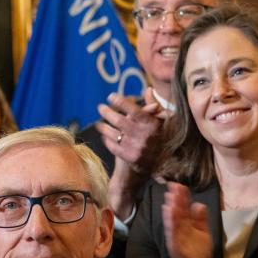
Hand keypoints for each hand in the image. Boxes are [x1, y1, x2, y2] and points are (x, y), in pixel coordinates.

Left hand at [96, 89, 166, 219]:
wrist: (154, 168)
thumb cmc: (155, 141)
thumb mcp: (158, 124)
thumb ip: (152, 107)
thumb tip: (148, 90)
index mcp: (153, 125)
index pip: (134, 109)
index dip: (121, 102)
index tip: (111, 96)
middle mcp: (145, 135)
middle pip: (120, 120)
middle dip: (107, 112)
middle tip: (100, 107)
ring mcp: (136, 147)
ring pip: (114, 133)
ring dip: (103, 127)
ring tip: (99, 123)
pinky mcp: (129, 157)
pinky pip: (112, 145)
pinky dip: (107, 140)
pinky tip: (104, 136)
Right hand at [163, 182, 211, 257]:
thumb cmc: (198, 251)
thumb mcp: (203, 232)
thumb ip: (201, 219)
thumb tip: (199, 204)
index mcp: (187, 224)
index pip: (184, 208)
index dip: (182, 197)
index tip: (180, 185)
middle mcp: (180, 228)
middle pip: (178, 211)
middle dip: (175, 198)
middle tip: (173, 185)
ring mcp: (177, 236)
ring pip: (173, 219)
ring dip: (171, 207)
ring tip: (170, 196)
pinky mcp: (175, 244)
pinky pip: (172, 231)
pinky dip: (170, 221)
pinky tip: (168, 212)